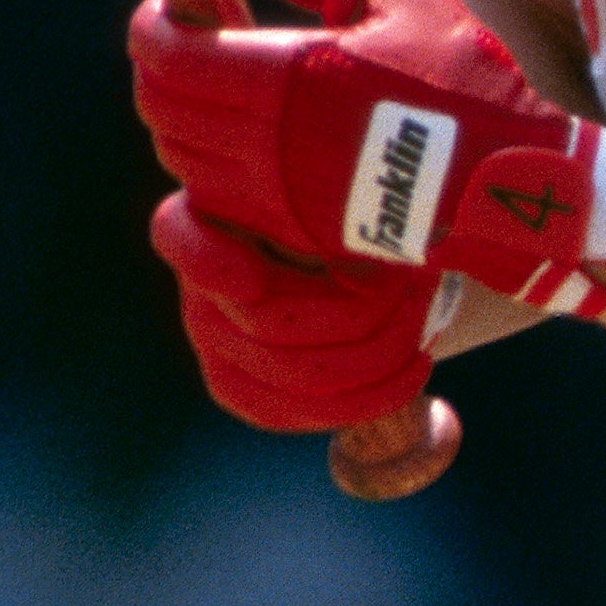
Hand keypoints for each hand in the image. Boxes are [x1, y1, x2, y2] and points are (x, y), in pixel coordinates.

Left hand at [130, 0, 605, 306]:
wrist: (511, 185)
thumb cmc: (467, 83)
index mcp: (290, 76)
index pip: (174, 58)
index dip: (153, 31)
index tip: (164, 12)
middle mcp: (273, 141)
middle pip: (166, 112)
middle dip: (162, 78)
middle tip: (183, 52)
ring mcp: (282, 196)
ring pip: (187, 163)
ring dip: (184, 129)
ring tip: (209, 102)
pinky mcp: (300, 234)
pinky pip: (225, 203)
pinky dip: (215, 173)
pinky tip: (243, 149)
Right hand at [150, 192, 454, 433]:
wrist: (351, 261)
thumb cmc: (345, 213)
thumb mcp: (342, 195)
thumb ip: (339, 204)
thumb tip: (368, 252)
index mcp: (207, 218)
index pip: (181, 236)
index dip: (207, 263)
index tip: (253, 279)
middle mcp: (199, 284)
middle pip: (270, 322)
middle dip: (360, 312)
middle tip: (416, 286)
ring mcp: (213, 342)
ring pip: (298, 371)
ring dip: (379, 350)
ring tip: (424, 321)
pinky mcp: (240, 389)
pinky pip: (300, 410)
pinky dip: (370, 396)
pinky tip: (415, 369)